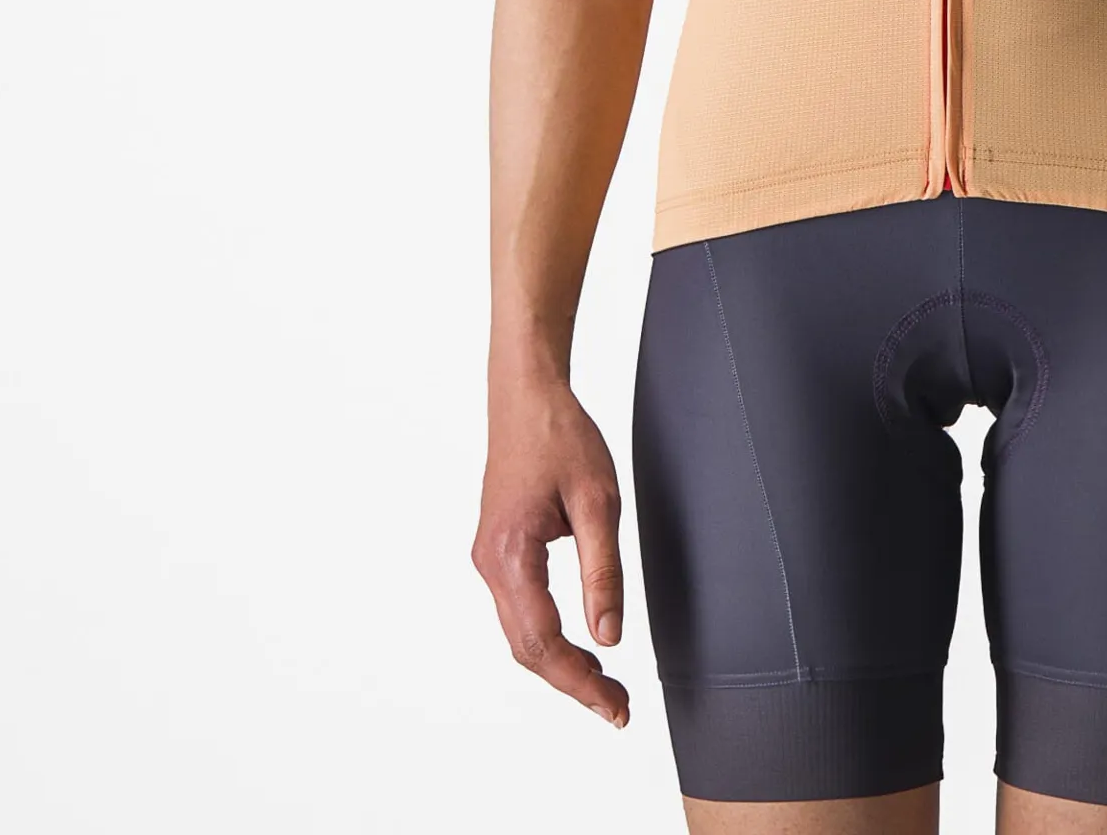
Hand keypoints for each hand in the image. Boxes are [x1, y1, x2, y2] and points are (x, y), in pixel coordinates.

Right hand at [472, 379, 630, 726]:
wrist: (526, 397)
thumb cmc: (562, 438)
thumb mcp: (599, 501)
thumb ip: (603, 571)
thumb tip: (611, 636)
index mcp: (511, 555)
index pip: (543, 643)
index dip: (580, 683)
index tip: (616, 707)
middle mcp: (489, 564)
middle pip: (526, 649)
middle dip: (572, 683)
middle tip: (618, 706)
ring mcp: (488, 559)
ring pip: (520, 634)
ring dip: (559, 664)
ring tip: (605, 683)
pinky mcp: (497, 551)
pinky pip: (519, 610)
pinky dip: (547, 637)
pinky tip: (579, 644)